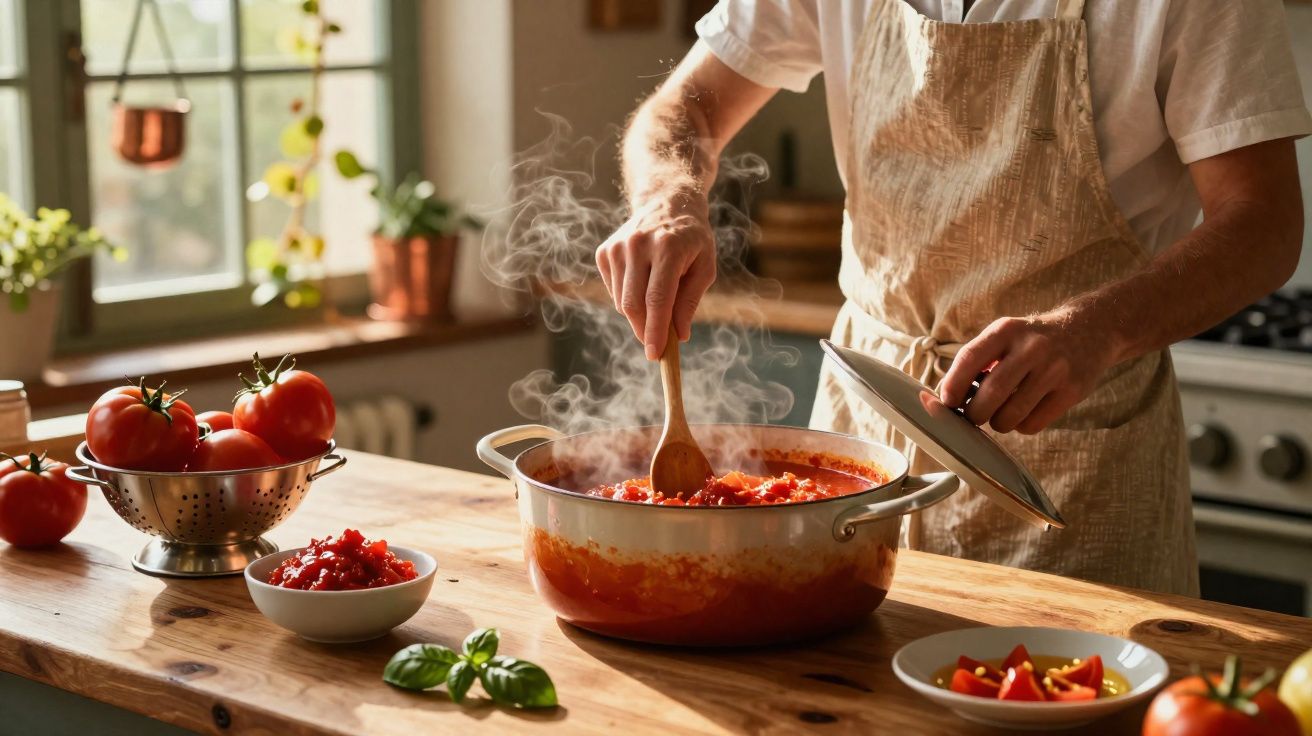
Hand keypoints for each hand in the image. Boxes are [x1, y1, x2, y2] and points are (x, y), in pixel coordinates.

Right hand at [595, 196, 716, 358]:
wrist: (667, 202)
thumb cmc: (692, 240)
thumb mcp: (705, 267)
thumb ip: (690, 301)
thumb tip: (680, 336)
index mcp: (668, 248)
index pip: (657, 299)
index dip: (656, 331)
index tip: (655, 354)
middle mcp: (638, 245)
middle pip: (634, 304)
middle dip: (645, 330)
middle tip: (657, 344)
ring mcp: (617, 247)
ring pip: (622, 302)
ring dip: (639, 314)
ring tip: (657, 301)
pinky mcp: (604, 251)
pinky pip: (614, 291)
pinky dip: (628, 298)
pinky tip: (643, 282)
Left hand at [938, 312, 1122, 433]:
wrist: (1091, 330)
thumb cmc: (1033, 340)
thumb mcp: (1005, 334)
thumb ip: (978, 360)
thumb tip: (945, 397)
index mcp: (1006, 330)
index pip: (969, 359)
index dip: (953, 386)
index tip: (946, 402)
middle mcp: (1031, 348)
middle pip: (990, 396)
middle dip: (974, 413)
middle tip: (974, 414)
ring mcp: (1054, 370)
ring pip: (1010, 416)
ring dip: (997, 423)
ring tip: (1001, 413)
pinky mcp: (1072, 391)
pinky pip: (1032, 424)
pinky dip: (1021, 426)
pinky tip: (1025, 411)